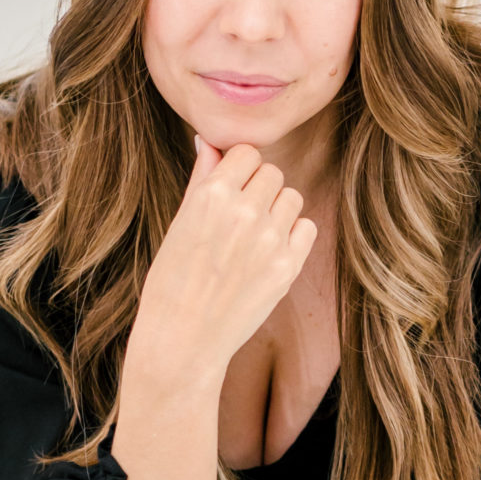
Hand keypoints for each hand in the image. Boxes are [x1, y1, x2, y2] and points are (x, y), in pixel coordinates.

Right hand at [130, 140, 316, 384]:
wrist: (184, 337)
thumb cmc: (173, 280)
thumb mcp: (180, 223)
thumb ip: (201, 179)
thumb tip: (210, 142)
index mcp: (212, 195)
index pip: (246, 152)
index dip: (240, 168)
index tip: (233, 187)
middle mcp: (244, 212)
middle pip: (272, 173)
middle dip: (259, 189)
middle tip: (241, 218)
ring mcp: (270, 239)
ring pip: (292, 197)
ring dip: (278, 210)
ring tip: (255, 236)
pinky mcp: (288, 266)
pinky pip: (307, 227)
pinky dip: (294, 235)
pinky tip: (271, 251)